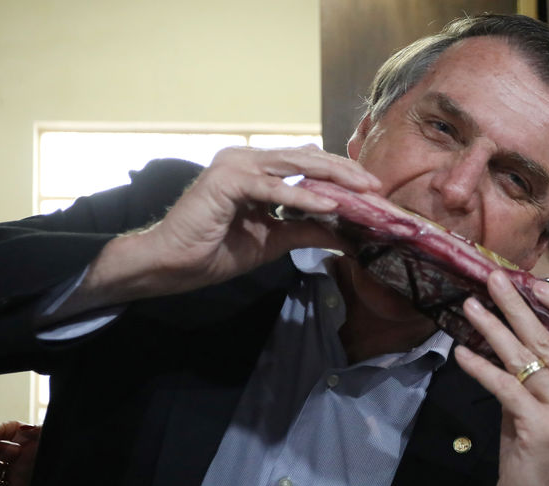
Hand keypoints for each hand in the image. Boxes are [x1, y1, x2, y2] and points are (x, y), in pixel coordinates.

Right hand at [73, 145, 380, 310]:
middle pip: (306, 159)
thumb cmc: (213, 250)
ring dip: (331, 178)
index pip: (305, 165)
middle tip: (376, 186)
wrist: (172, 263)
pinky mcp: (227, 180)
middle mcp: (246, 159)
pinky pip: (273, 188)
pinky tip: (328, 204)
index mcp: (255, 170)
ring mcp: (235, 165)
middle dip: (344, 173)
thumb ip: (305, 231)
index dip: (338, 175)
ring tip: (363, 190)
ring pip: (294, 166)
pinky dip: (302, 195)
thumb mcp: (272, 241)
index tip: (370, 191)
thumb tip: (344, 234)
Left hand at [455, 271, 548, 485]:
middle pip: (548, 339)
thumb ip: (533, 375)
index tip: (535, 283)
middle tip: (491, 280)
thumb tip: (503, 333)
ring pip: (522, 358)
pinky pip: (503, 385)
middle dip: (516, 305)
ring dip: (490, 328)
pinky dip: (478, 366)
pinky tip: (460, 352)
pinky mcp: (540, 427)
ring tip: (469, 307)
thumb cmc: (537, 451)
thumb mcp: (542, 406)